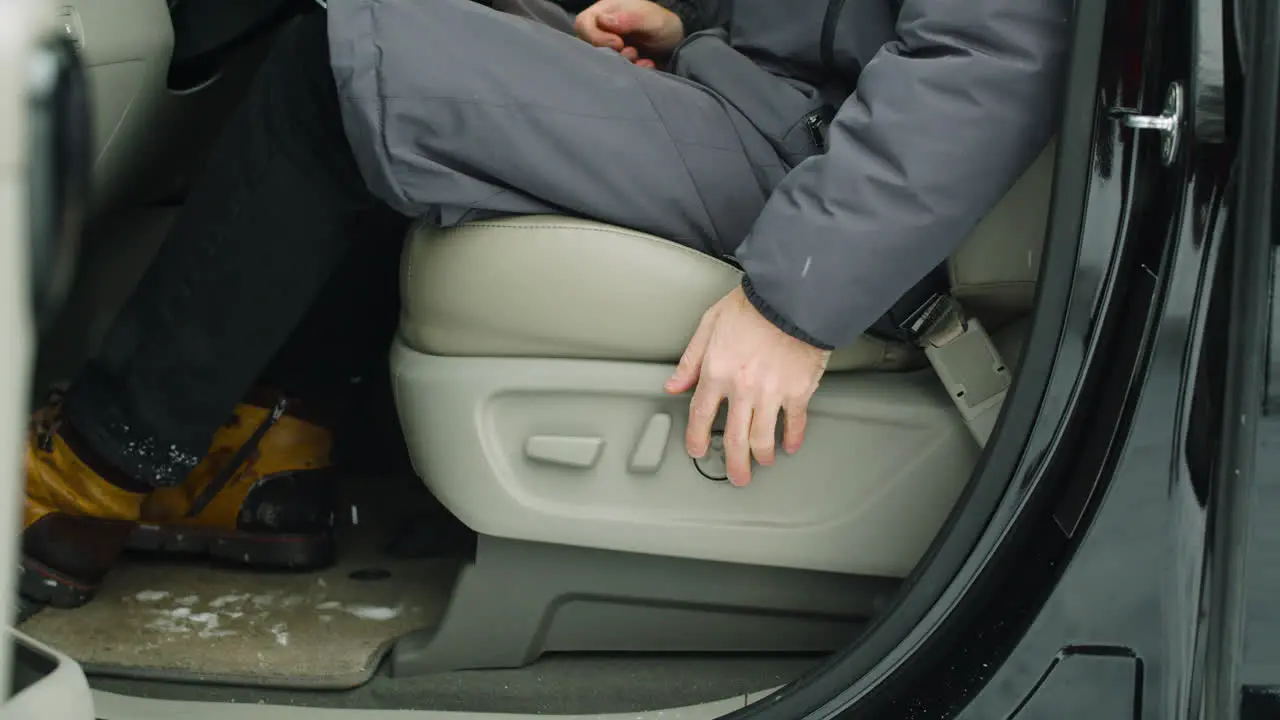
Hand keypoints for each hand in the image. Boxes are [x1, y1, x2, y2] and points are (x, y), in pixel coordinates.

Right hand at [574, 0, 683, 68]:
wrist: (678, 45)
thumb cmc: (662, 25)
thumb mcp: (650, 19)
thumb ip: (628, 19)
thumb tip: (602, 20)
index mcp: (605, 11)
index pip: (583, 24)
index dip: (596, 36)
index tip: (618, 42)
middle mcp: (602, 29)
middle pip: (587, 44)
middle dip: (610, 53)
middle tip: (631, 51)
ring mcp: (608, 47)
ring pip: (600, 60)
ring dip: (621, 62)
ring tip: (639, 57)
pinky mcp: (616, 62)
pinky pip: (613, 72)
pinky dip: (631, 71)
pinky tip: (645, 65)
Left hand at [665, 286, 831, 486]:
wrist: (794, 296)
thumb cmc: (754, 304)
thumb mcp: (710, 323)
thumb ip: (691, 358)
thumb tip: (674, 385)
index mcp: (717, 371)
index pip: (700, 415)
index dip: (696, 438)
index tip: (697, 450)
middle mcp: (742, 388)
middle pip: (734, 438)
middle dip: (734, 463)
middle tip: (736, 476)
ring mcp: (772, 392)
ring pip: (763, 438)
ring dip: (761, 456)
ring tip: (761, 463)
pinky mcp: (799, 390)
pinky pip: (794, 422)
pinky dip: (792, 437)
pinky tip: (790, 445)